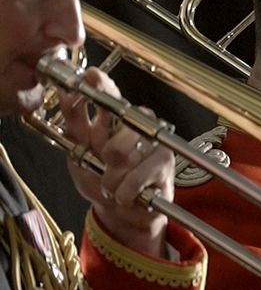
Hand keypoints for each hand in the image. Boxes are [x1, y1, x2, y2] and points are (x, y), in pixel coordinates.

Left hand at [59, 68, 172, 257]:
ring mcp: (154, 141)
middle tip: (106, 165)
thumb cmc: (101, 179)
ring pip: (124, 153)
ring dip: (112, 177)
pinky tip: (126, 194)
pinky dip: (124, 191)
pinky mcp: (165, 162)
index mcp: (114, 118)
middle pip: (119, 123)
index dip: (101, 84)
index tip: (91, 76)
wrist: (121, 213)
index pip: (108, 94)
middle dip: (106, 149)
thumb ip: (74, 125)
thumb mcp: (78, 152)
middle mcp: (138, 124)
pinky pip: (136, 177)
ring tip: (113, 184)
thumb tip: (67, 95)